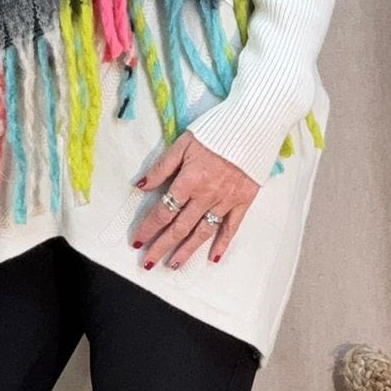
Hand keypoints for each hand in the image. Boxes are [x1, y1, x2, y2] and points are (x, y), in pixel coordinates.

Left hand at [132, 131, 257, 269]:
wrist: (253, 125)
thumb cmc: (215, 130)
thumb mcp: (182, 143)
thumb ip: (162, 167)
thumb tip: (141, 186)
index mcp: (189, 180)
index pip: (163, 211)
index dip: (149, 228)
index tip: (138, 241)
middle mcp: (206, 195)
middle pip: (180, 227)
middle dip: (162, 246)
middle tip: (149, 263)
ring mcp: (226, 200)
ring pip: (203, 231)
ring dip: (187, 250)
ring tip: (174, 264)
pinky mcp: (244, 201)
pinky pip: (232, 226)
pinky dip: (223, 243)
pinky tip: (213, 258)